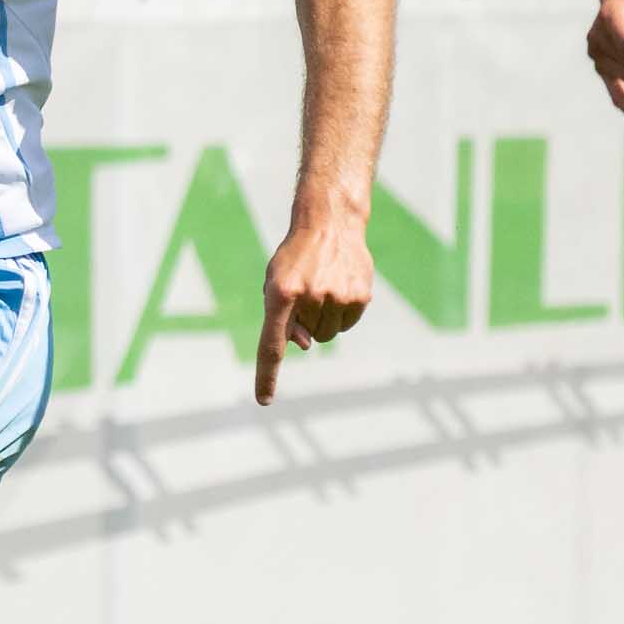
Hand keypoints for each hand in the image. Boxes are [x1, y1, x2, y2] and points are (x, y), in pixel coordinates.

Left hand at [254, 205, 372, 405]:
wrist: (330, 224)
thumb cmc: (295, 260)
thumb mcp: (276, 284)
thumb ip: (282, 318)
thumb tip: (303, 345)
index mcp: (281, 294)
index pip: (272, 344)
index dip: (267, 374)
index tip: (263, 399)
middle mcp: (310, 297)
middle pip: (308, 339)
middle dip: (305, 326)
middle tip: (308, 296)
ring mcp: (337, 297)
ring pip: (328, 335)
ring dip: (324, 321)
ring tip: (323, 290)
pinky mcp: (360, 297)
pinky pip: (347, 325)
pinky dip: (342, 314)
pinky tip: (339, 288)